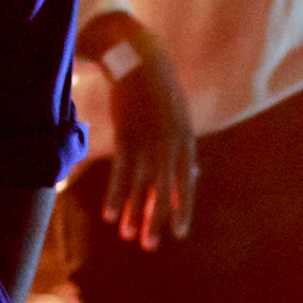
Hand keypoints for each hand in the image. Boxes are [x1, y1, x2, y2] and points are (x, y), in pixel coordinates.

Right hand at [100, 24, 196, 250]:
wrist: (137, 57)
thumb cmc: (159, 89)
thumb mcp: (178, 117)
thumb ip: (184, 148)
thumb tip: (193, 174)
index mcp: (184, 139)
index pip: (185, 182)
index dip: (182, 207)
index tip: (179, 232)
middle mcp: (168, 144)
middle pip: (163, 189)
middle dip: (155, 218)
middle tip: (150, 245)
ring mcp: (147, 140)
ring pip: (141, 186)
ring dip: (132, 212)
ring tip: (126, 235)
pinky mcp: (125, 135)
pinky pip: (120, 172)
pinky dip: (115, 194)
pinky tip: (108, 213)